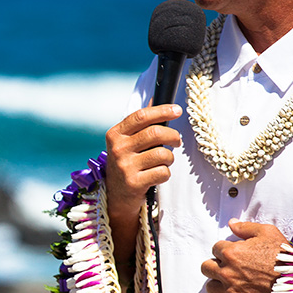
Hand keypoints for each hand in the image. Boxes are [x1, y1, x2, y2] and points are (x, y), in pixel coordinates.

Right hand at [104, 104, 182, 219]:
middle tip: (176, 141)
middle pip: (155, 133)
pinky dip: (165, 173)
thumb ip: (140, 123)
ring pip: (162, 154)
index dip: (162, 111)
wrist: (116, 195)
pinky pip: (163, 172)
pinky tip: (157, 175)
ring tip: (163, 161)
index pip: (141, 116)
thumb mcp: (126, 142)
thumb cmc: (127, 163)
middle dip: (173, 136)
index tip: (177, 110)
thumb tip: (155, 97)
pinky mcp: (134, 183)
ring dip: (169, 158)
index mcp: (115, 134)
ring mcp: (125, 166)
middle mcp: (117, 149)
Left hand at [201, 219, 287, 292]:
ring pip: (211, 287)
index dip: (224, 249)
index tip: (234, 253)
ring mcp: (231, 290)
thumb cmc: (285, 257)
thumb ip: (246, 227)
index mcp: (231, 253)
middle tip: (228, 267)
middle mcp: (227, 272)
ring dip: (218, 283)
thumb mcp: (268, 233)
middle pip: (206, 268)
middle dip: (216, 265)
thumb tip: (231, 224)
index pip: (215, 248)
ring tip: (231, 282)